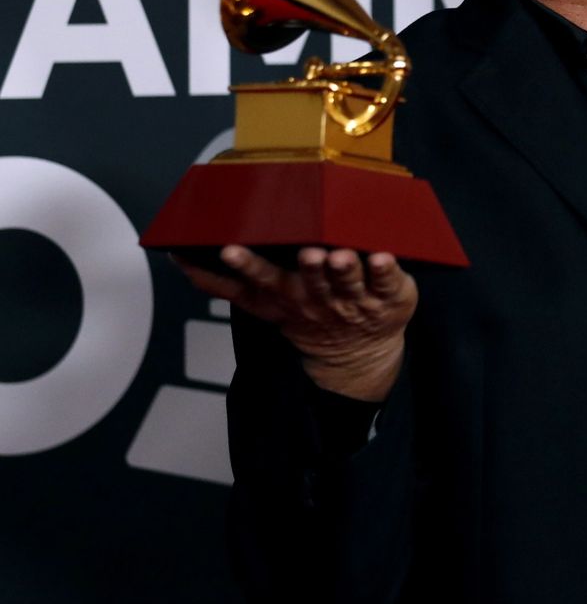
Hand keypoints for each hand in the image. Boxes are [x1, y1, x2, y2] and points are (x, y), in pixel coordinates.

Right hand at [171, 245, 417, 400]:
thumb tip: (179, 256)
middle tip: (306, 253)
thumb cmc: (310, 314)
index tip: (229, 250)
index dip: (245, 268)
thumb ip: (225, 285)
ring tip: (340, 255)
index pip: (262, 283)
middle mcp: (320, 298)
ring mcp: (356, 298)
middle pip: (310, 282)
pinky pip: (389, 281)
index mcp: (288, 296)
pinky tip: (384, 257)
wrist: (360, 353)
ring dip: (344, 268)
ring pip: (349, 282)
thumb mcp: (264, 305)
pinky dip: (386, 270)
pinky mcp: (389, 295)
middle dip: (308, 268)